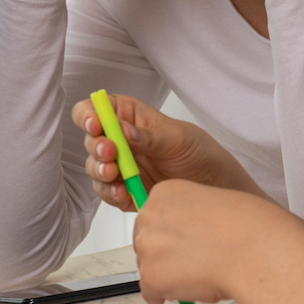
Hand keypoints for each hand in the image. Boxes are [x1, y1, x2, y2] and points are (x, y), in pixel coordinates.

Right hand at [70, 93, 264, 210]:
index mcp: (128, 117)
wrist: (214, 185)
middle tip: (110, 153)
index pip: (95, 110)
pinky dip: (111, 193)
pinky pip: (108, 192)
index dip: (89, 115)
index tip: (96, 125)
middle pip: (91, 140)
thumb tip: (124, 131)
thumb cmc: (198, 151)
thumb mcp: (178, 138)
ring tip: (115, 174)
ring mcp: (119, 167)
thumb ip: (150, 137)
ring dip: (100, 171)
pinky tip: (123, 192)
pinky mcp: (123, 191)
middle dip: (97, 147)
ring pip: (95, 168)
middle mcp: (119, 141)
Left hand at [133, 179, 303, 303]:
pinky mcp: (152, 275)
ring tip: (198, 278)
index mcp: (166, 192)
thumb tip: (186, 239)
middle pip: (145, 242)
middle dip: (163, 256)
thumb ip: (193, 217)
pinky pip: (151, 293)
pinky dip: (166, 297)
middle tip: (188, 265)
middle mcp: (150, 215)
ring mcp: (149, 246)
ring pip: (147, 268)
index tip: (181, 244)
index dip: (169, 235)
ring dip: (167, 276)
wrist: (257, 249)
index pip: (153, 218)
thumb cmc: (250, 227)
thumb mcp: (215, 204)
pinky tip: (188, 293)